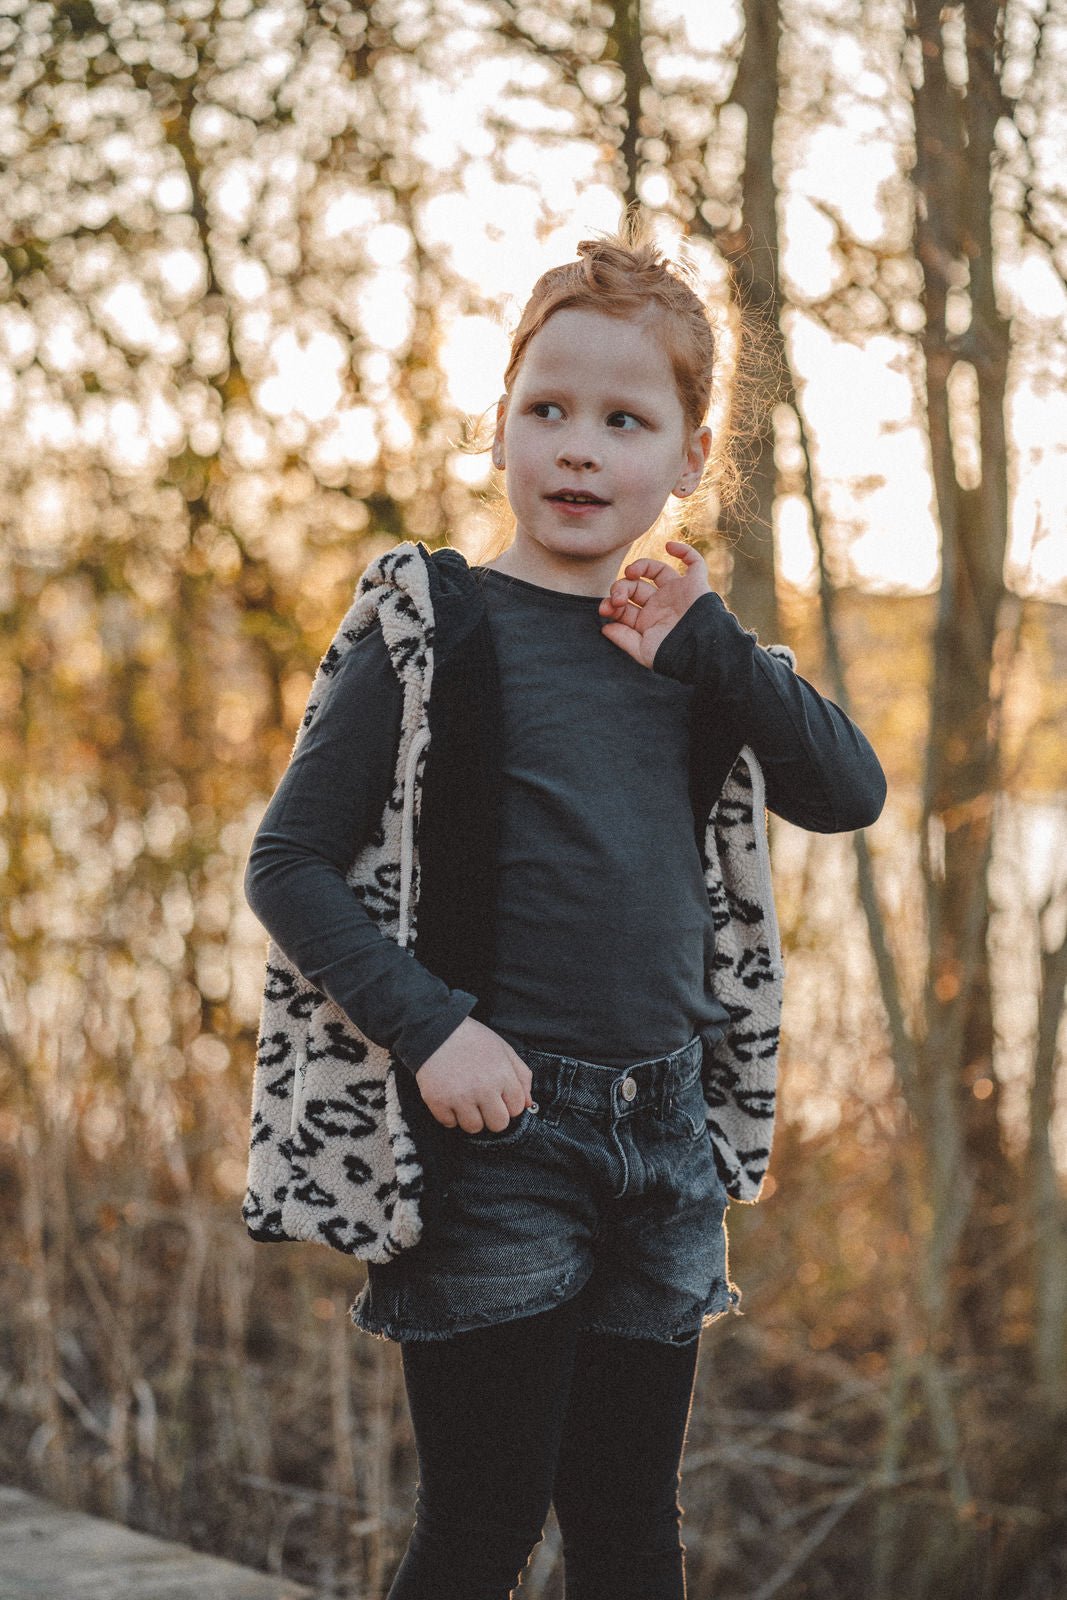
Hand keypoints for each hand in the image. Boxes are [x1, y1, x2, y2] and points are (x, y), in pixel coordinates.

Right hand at [416, 1016, 533, 1132]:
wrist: (434, 1029)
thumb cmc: (472, 1038)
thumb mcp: (503, 1049)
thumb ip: (521, 1075)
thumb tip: (529, 1104)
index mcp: (503, 1075)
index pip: (517, 1109)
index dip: (508, 1104)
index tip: (498, 1096)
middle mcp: (484, 1089)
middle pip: (499, 1124)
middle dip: (492, 1116)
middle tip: (482, 1103)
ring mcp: (460, 1097)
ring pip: (474, 1128)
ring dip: (470, 1117)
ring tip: (465, 1100)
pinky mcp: (438, 1102)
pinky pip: (449, 1124)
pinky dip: (449, 1115)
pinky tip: (449, 1098)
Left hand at [598, 541, 709, 667]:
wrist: (702, 649)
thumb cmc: (673, 653)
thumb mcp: (643, 651)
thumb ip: (623, 639)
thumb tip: (605, 627)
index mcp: (648, 621)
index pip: (624, 606)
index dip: (611, 605)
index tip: (605, 609)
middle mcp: (661, 605)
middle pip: (635, 587)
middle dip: (621, 589)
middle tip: (617, 598)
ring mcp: (677, 592)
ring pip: (656, 570)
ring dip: (640, 566)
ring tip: (631, 572)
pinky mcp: (695, 583)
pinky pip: (693, 562)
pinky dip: (684, 550)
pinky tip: (668, 546)